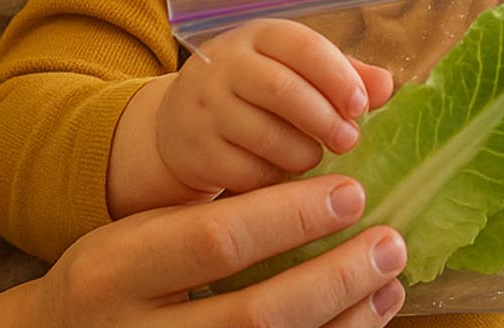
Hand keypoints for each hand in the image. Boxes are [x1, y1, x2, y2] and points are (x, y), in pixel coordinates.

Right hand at [34, 175, 407, 327]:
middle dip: (334, 280)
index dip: (291, 218)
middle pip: (257, 317)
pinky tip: (366, 318)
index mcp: (120, 272)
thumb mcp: (139, 234)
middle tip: (388, 243)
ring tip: (388, 281)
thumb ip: (213, 218)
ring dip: (346, 321)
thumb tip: (321, 189)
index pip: (218, 242)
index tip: (350, 192)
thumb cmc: (114, 278)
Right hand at [158, 19, 393, 193]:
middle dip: (324, 119)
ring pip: (264, 134)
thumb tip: (385, 86)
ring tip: (315, 158)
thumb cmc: (255, 93)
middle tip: (349, 141)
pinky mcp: (196, 150)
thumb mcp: (294, 70)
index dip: (337, 76)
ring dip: (302, 153)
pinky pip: (246, 170)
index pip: (301, 45)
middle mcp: (225, 65)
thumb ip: (342, 75)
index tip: (361, 106)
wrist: (180, 124)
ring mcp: (206, 108)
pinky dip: (274, 178)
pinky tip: (284, 175)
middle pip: (281, 89)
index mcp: (258, 37)